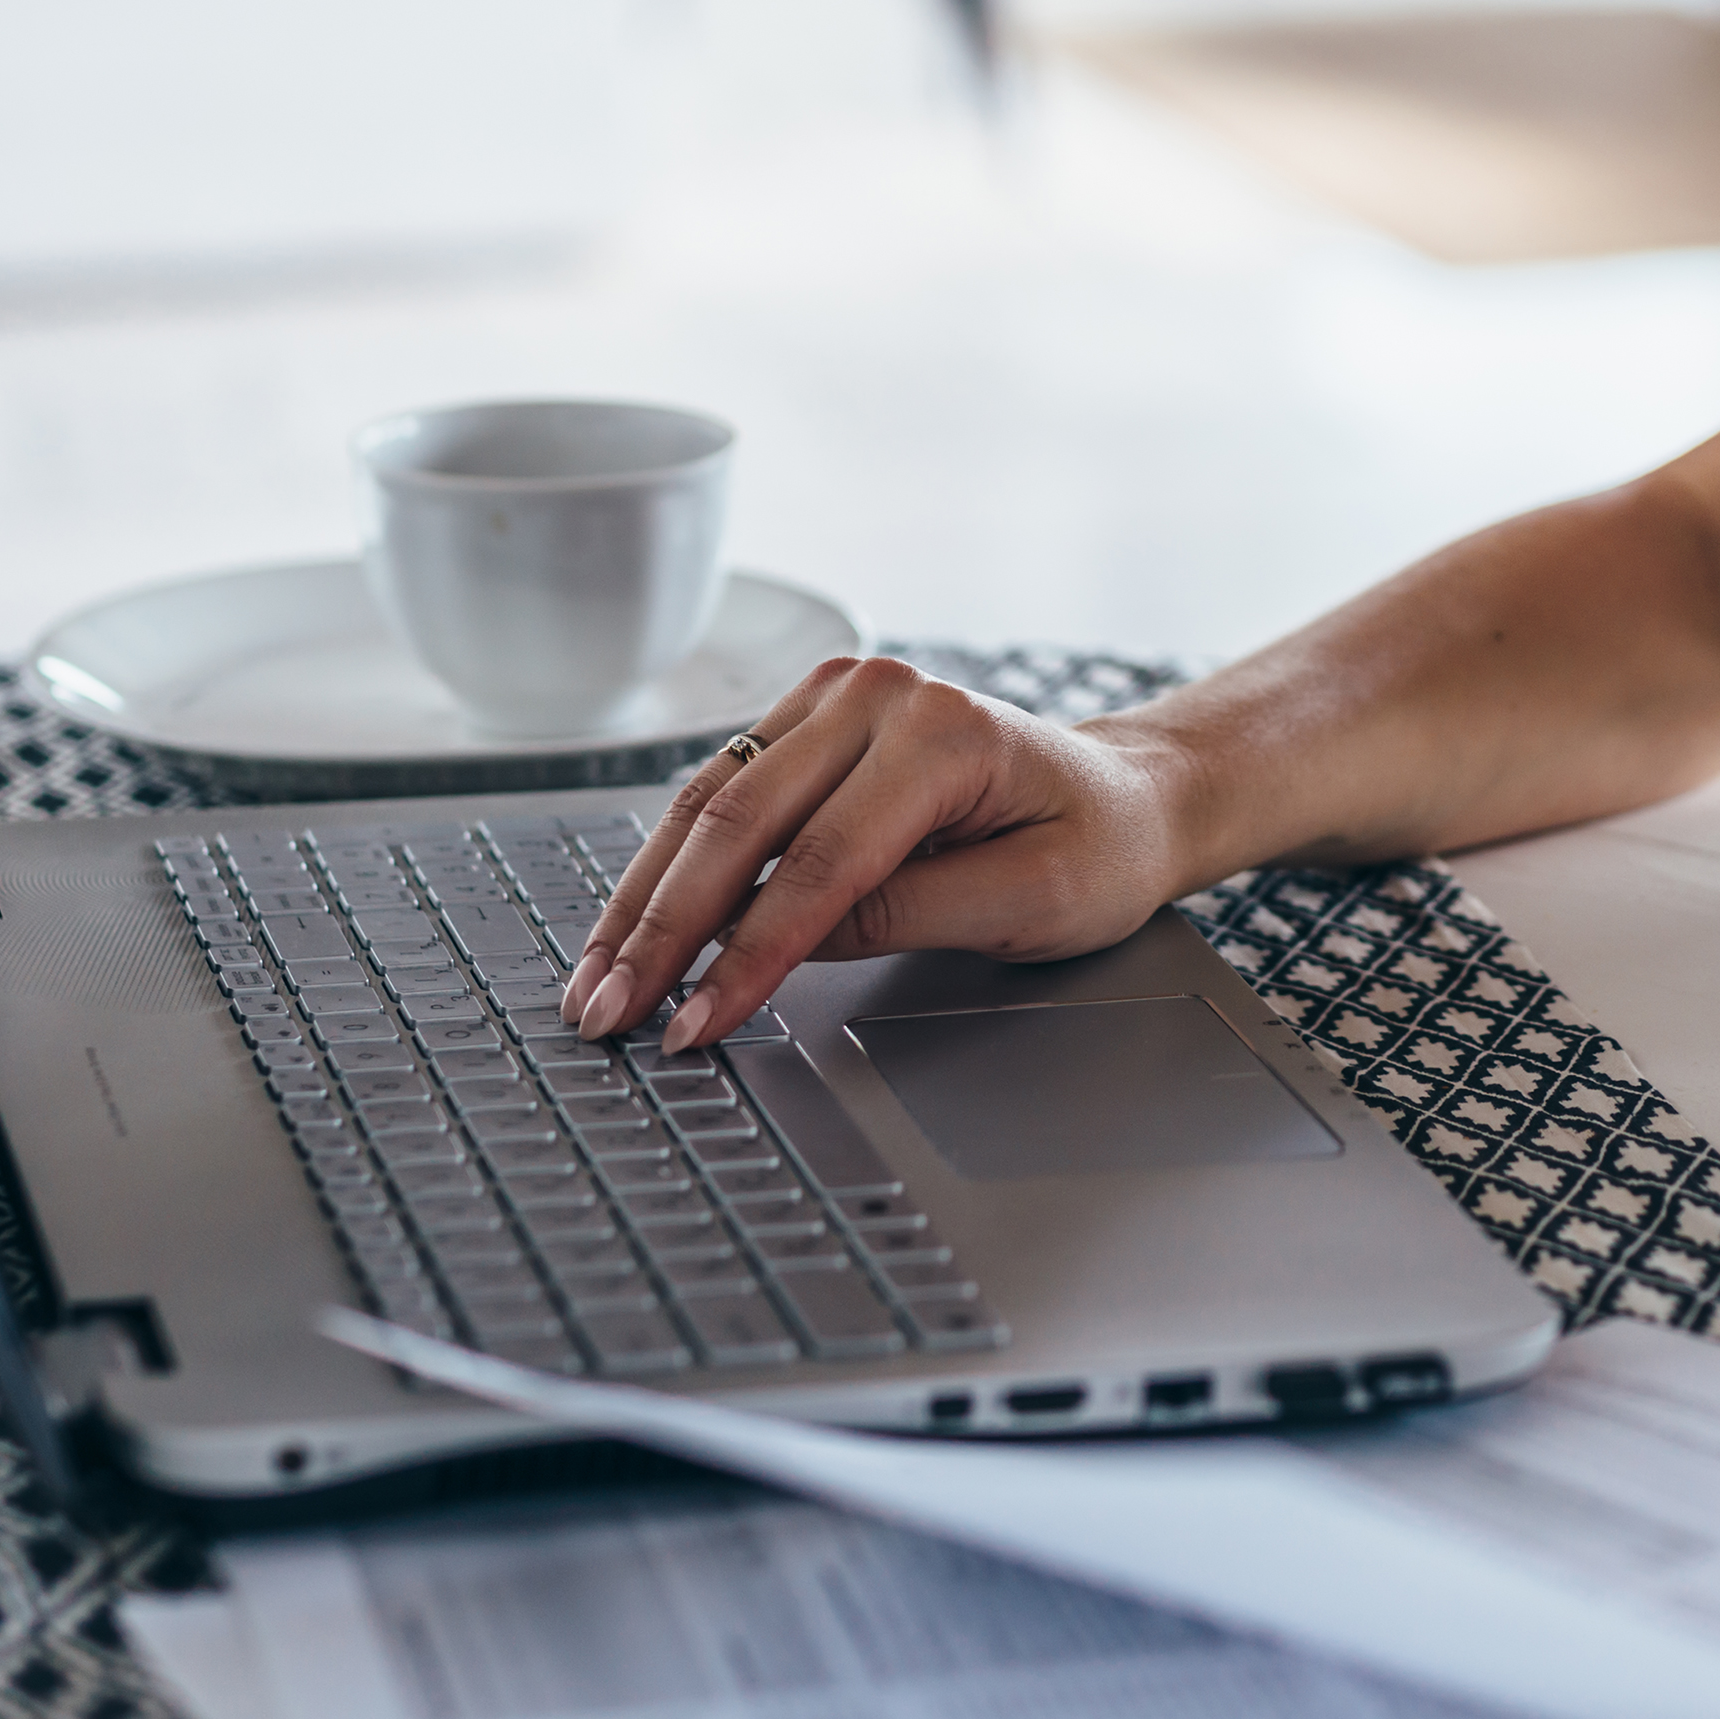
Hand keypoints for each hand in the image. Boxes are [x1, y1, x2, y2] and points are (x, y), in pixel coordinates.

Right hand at [561, 657, 1191, 1048]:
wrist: (1125, 796)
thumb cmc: (1097, 848)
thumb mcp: (1032, 900)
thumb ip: (909, 913)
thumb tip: (788, 941)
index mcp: (943, 732)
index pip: (819, 862)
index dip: (746, 953)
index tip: (693, 1023)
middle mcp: (877, 695)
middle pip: (739, 823)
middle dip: (662, 930)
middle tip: (607, 1013)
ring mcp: (836, 697)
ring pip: (708, 803)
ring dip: (645, 898)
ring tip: (595, 981)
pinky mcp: (808, 717)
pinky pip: (721, 791)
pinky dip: (671, 864)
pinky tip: (632, 926)